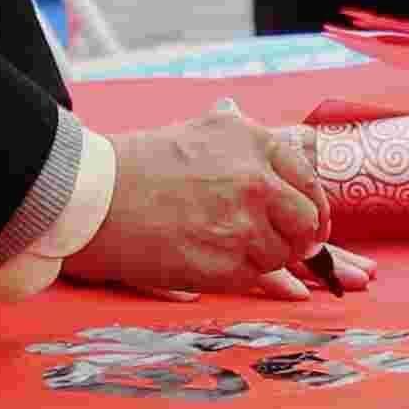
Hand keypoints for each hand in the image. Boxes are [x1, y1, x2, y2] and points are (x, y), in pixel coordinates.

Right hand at [68, 110, 367, 298]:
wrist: (95, 199)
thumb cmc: (142, 165)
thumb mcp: (203, 131)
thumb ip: (254, 138)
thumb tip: (305, 141)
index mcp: (254, 142)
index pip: (308, 179)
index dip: (313, 205)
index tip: (309, 220)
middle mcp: (257, 181)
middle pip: (307, 221)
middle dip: (301, 237)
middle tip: (288, 246)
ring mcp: (244, 225)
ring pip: (282, 254)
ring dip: (265, 256)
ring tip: (227, 247)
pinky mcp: (227, 266)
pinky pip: (255, 277)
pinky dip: (242, 274)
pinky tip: (213, 261)